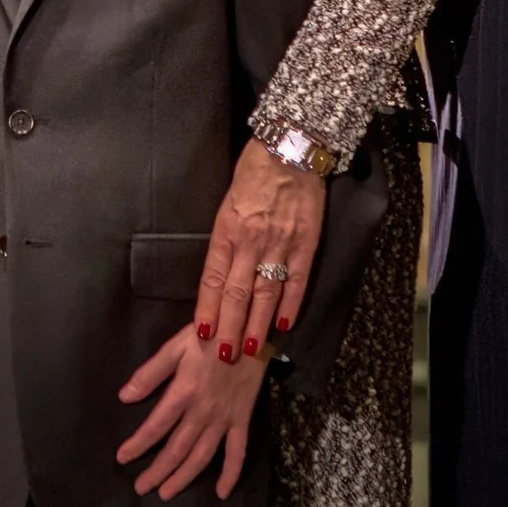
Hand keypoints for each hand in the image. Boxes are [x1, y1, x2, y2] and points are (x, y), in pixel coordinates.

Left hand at [117, 321, 268, 501]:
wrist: (251, 331)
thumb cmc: (209, 335)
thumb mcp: (175, 346)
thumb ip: (150, 373)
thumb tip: (124, 397)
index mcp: (183, 392)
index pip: (156, 426)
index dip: (138, 444)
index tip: (122, 458)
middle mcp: (203, 411)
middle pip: (177, 448)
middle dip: (158, 471)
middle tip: (141, 488)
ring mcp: (224, 418)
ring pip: (202, 455)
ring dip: (184, 477)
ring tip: (166, 493)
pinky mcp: (242, 419)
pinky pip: (238, 451)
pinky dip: (231, 473)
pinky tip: (222, 493)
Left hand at [196, 139, 327, 363]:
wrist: (289, 149)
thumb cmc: (253, 174)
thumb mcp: (228, 204)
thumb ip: (225, 239)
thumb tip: (218, 276)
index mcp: (226, 230)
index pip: (212, 278)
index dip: (207, 309)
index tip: (201, 335)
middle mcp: (250, 241)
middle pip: (237, 293)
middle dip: (230, 327)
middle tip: (224, 357)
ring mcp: (279, 243)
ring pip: (265, 293)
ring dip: (257, 325)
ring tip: (251, 350)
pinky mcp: (306, 243)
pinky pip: (296, 280)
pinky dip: (290, 305)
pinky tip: (284, 325)